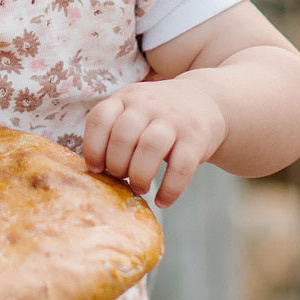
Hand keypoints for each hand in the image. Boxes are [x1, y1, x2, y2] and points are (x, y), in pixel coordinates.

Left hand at [83, 77, 227, 207]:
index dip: (93, 147)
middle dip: (117, 165)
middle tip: (121, 179)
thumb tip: (95, 172)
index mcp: (126, 98)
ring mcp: (174, 119)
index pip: (100, 119)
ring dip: (140, 175)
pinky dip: (169, 189)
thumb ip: (114, 131)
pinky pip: (181, 167)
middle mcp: (148, 105)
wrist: (207, 101)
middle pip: (123, 136)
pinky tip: (162, 201)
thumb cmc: (159, 116)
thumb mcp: (134, 110)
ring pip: (150, 148)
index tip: (95, 168)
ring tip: (139, 189)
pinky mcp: (197, 138)